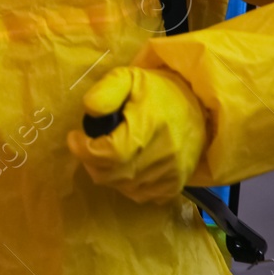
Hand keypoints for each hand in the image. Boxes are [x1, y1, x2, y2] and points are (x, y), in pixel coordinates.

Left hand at [68, 66, 208, 203]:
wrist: (198, 109)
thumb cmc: (158, 92)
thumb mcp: (129, 78)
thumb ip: (106, 91)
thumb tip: (90, 110)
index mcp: (150, 125)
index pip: (111, 152)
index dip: (85, 150)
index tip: (75, 137)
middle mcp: (163, 155)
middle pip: (113, 174)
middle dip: (91, 161)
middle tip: (89, 146)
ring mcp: (171, 175)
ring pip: (124, 187)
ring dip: (107, 173)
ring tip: (107, 154)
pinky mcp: (175, 187)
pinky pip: (140, 196)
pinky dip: (126, 185)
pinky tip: (126, 166)